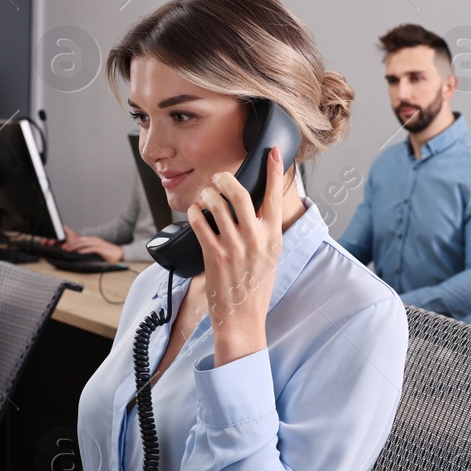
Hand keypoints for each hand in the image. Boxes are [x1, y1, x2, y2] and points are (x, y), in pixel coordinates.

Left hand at [63, 229, 121, 262]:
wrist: (119, 254)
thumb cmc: (108, 253)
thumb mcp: (96, 251)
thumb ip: (88, 250)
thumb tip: (78, 253)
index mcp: (92, 240)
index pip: (79, 239)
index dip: (71, 242)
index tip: (64, 246)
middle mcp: (94, 240)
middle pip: (80, 240)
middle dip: (70, 244)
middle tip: (63, 247)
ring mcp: (98, 243)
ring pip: (83, 243)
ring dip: (75, 246)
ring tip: (68, 249)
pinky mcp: (101, 248)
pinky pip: (91, 248)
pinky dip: (85, 250)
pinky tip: (79, 252)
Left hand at [189, 147, 284, 366]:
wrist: (242, 318)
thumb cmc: (255, 287)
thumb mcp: (270, 256)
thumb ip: (266, 231)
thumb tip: (258, 206)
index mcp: (273, 237)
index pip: (275, 196)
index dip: (274, 171)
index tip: (273, 152)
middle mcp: (255, 238)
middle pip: (240, 193)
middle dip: (226, 179)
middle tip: (220, 179)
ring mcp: (234, 246)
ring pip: (216, 204)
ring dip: (207, 195)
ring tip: (205, 197)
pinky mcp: (213, 254)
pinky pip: (199, 222)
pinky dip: (194, 212)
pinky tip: (195, 213)